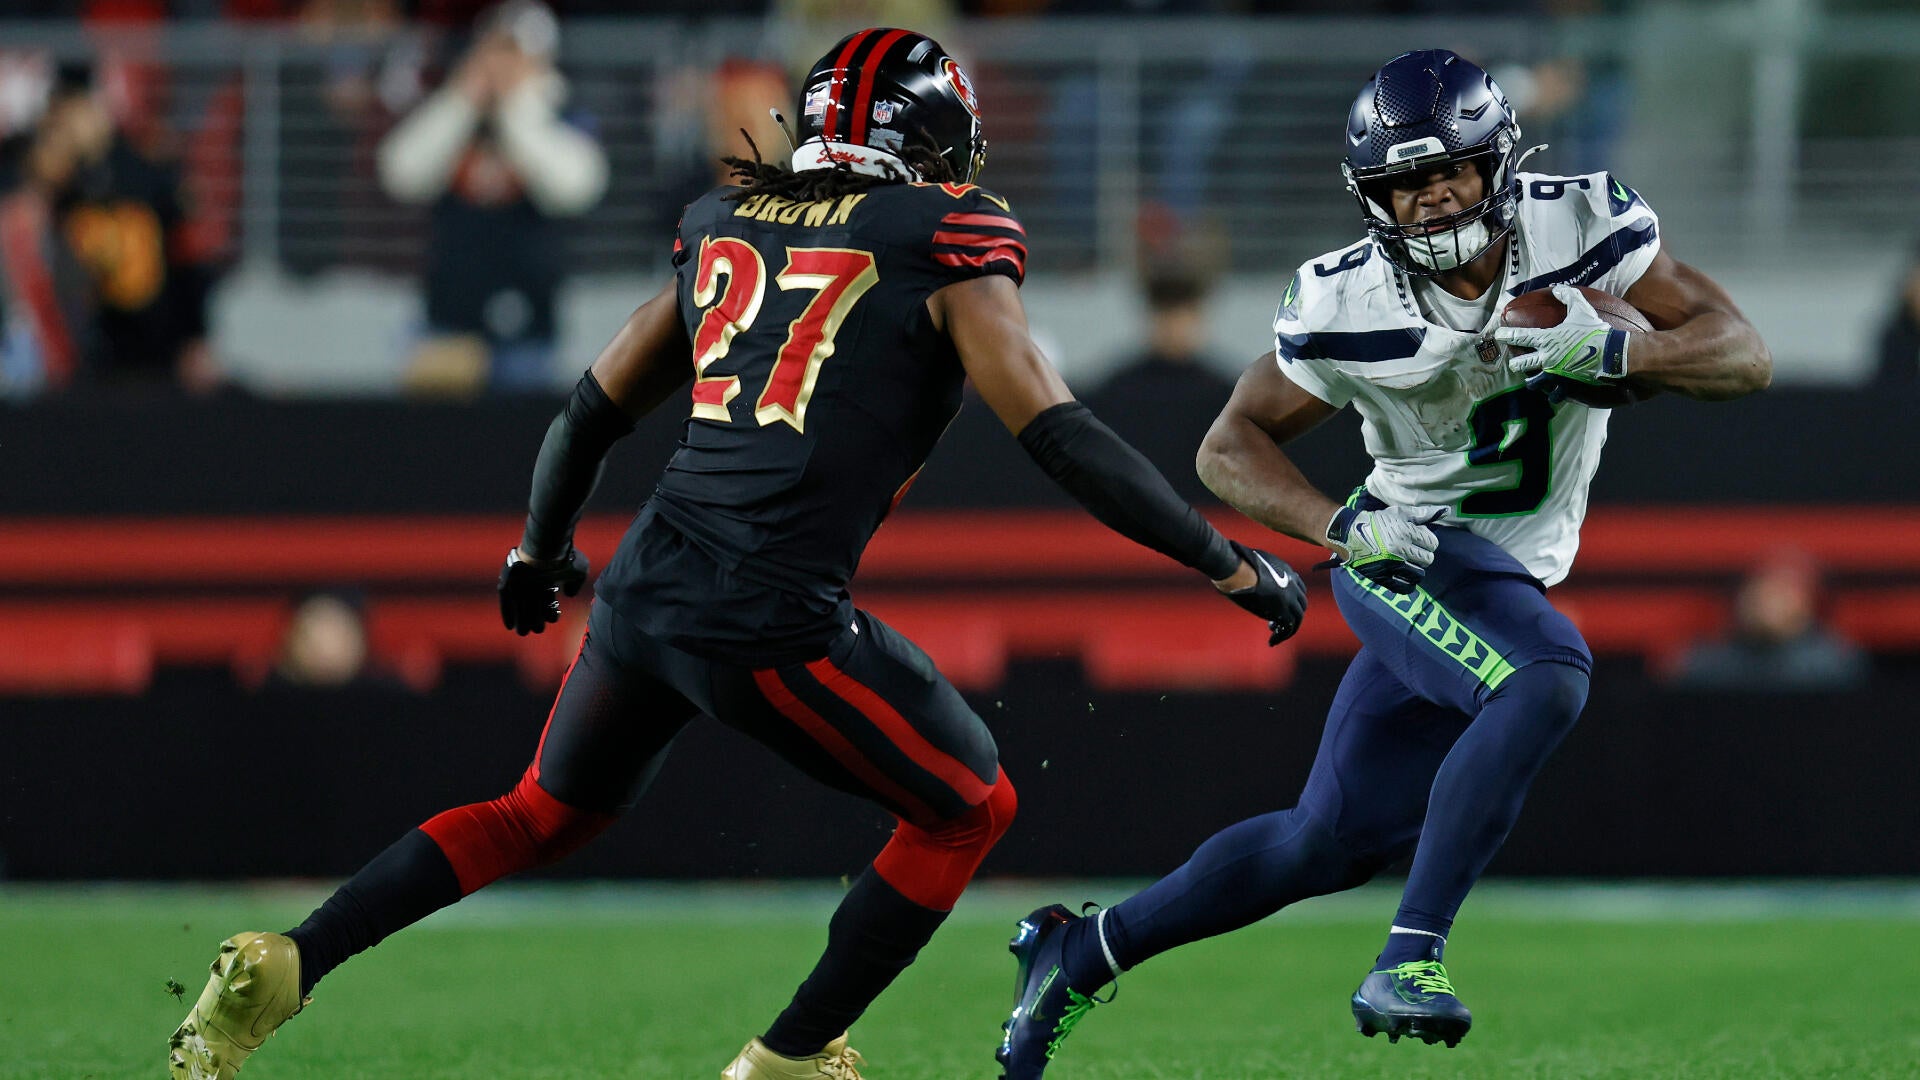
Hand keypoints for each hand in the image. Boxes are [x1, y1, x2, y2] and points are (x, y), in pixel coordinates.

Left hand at [498, 547, 588, 634]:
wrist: (545, 549)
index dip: (550, 611)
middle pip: (531, 605)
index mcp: (547, 576)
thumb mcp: (579, 569)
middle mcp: (531, 579)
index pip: (546, 598)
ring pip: (519, 606)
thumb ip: (575, 583)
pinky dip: (508, 614)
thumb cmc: (564, 557)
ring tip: (524, 632)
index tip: (555, 616)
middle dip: (535, 619)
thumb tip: (569, 594)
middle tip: (538, 628)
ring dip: (522, 620)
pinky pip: (506, 602)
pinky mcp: (507, 583)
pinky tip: (509, 626)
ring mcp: (518, 581)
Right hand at [1217, 541, 1308, 645]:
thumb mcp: (1250, 558)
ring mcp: (1289, 599)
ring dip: (1287, 629)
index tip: (1280, 607)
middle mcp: (1292, 585)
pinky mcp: (1283, 611)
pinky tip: (1272, 641)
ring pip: (1297, 618)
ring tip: (1274, 636)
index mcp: (1287, 571)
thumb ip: (1252, 564)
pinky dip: (1282, 636)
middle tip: (1275, 623)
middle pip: (1301, 605)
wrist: (1236, 569)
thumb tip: (1235, 554)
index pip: (1299, 588)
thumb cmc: (1236, 562)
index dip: (1292, 600)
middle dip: (1291, 615)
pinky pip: (1288, 628)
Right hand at [1325, 503, 1445, 593]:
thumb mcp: (1398, 513)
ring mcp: (1391, 566)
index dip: (1427, 540)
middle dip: (1423, 554)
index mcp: (1405, 533)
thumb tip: (1443, 512)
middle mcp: (1400, 550)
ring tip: (1409, 563)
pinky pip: (1404, 587)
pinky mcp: (1382, 577)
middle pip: (1427, 559)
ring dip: (1417, 569)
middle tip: (1413, 551)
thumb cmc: (1376, 521)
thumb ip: (1421, 514)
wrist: (1348, 534)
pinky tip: (1406, 578)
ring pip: (1419, 574)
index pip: (1432, 543)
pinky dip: (1408, 585)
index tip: (1419, 538)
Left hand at [1494, 284, 1629, 389]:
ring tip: (1531, 380)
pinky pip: (1554, 395)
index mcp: (1547, 340)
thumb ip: (1568, 297)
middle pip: (1521, 364)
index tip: (1498, 335)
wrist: (1611, 353)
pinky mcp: (1565, 385)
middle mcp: (1546, 358)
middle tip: (1514, 363)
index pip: (1521, 337)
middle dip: (1515, 364)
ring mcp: (1554, 374)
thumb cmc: (1594, 331)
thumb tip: (1556, 289)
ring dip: (1532, 381)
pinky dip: (1552, 394)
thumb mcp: (1582, 309)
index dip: (1507, 335)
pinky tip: (1552, 393)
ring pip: (1534, 383)